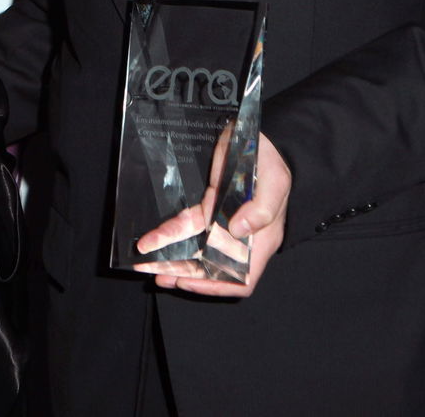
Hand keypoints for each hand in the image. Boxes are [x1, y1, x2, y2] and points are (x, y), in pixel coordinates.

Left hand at [134, 133, 290, 297]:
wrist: (258, 137)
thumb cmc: (273, 166)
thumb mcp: (274, 184)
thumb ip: (261, 209)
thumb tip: (238, 229)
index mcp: (261, 242)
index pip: (242, 278)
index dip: (217, 286)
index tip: (189, 283)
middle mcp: (239, 239)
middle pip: (212, 268)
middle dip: (185, 276)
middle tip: (159, 277)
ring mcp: (221, 222)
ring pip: (195, 249)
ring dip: (173, 259)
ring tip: (150, 266)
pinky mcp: (208, 206)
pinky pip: (188, 224)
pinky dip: (170, 232)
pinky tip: (153, 238)